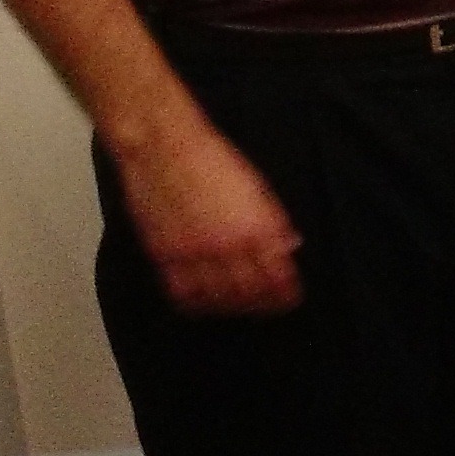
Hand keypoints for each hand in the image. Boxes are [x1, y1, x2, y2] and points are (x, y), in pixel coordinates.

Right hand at [114, 109, 301, 315]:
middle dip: (263, 305)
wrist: (164, 147)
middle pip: (249, 293)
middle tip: (268, 308)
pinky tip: (204, 303)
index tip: (290, 300)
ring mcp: (193, 252)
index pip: (277, 276)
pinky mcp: (164, 254)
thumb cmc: (213, 160)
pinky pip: (182, 292)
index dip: (286, 294)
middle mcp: (227, 245)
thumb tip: (290, 246)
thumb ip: (274, 221)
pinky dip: (197, 304)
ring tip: (239, 307)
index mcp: (256, 227)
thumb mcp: (257, 187)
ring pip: (217, 298)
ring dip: (232, 308)